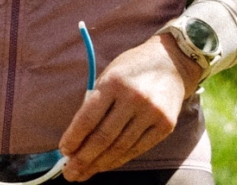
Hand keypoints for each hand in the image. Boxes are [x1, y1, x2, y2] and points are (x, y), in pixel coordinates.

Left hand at [57, 34, 197, 180]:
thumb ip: (95, 102)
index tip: (63, 151)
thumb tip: (77, 136)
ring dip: (99, 164)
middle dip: (83, 159)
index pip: (88, 118)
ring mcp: (151, 113)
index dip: (74, 138)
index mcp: (114, 82)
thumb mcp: (110, 74)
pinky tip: (106, 165)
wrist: (172, 62)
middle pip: (103, 138)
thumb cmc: (133, 68)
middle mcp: (133, 98)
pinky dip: (119, 160)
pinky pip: (137, 149)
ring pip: (120, 147)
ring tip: (84, 173)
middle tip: (69, 173)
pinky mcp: (165, 125)